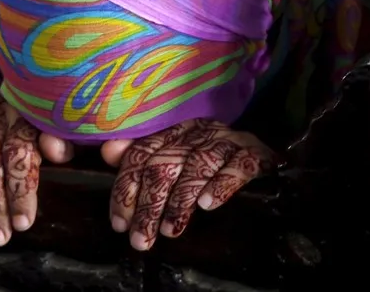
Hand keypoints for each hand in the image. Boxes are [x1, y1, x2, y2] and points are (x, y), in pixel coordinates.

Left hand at [102, 120, 275, 251]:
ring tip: (170, 231)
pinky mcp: (254, 153)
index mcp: (174, 131)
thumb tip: (107, 152)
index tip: (119, 223)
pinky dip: (221, 185)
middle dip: (149, 205)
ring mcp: (227, 141)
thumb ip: (140, 155)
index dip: (126, 189)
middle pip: (165, 165)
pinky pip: (237, 166)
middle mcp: (198, 131)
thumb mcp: (174, 154)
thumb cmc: (209, 158)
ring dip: (180, 201)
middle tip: (141, 239)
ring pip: (197, 167)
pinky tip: (208, 205)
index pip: (141, 155)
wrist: (262, 150)